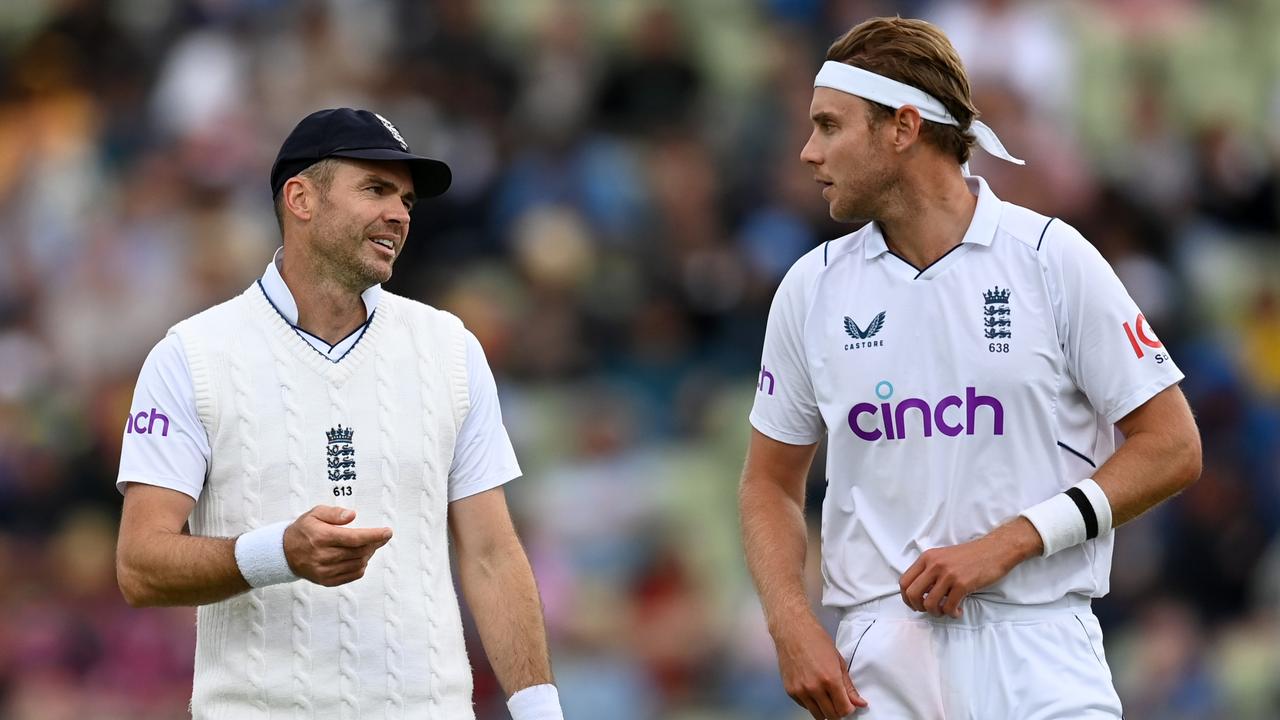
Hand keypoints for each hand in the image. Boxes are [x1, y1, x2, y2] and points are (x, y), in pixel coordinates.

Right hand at [284, 506, 391, 586]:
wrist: (284, 553)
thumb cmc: (303, 530)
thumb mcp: (315, 513)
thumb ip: (334, 513)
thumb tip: (352, 515)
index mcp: (321, 537)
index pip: (354, 538)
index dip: (374, 536)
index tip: (388, 532)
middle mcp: (323, 555)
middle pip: (359, 551)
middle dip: (375, 543)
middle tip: (380, 537)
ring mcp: (325, 571)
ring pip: (358, 563)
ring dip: (369, 554)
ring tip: (368, 545)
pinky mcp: (326, 581)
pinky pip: (353, 575)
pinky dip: (361, 566)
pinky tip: (360, 557)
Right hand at [774, 614, 868, 718]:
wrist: (793, 632)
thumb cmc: (817, 642)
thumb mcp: (839, 662)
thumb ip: (849, 686)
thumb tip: (860, 703)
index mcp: (830, 679)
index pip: (844, 710)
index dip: (849, 709)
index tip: (848, 704)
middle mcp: (814, 688)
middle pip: (831, 716)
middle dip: (838, 711)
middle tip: (838, 701)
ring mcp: (800, 691)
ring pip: (817, 715)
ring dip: (825, 710)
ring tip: (826, 696)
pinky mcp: (790, 691)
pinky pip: (805, 707)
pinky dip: (811, 703)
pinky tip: (813, 690)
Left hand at [899, 518, 1041, 617]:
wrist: (995, 550)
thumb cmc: (970, 556)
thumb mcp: (943, 557)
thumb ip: (929, 571)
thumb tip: (919, 593)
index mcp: (927, 558)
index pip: (904, 581)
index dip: (906, 598)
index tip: (915, 605)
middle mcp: (934, 565)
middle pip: (912, 594)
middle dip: (918, 607)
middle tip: (929, 610)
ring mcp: (948, 574)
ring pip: (929, 603)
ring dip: (936, 613)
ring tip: (945, 611)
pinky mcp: (962, 584)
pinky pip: (949, 607)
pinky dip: (952, 613)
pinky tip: (958, 610)